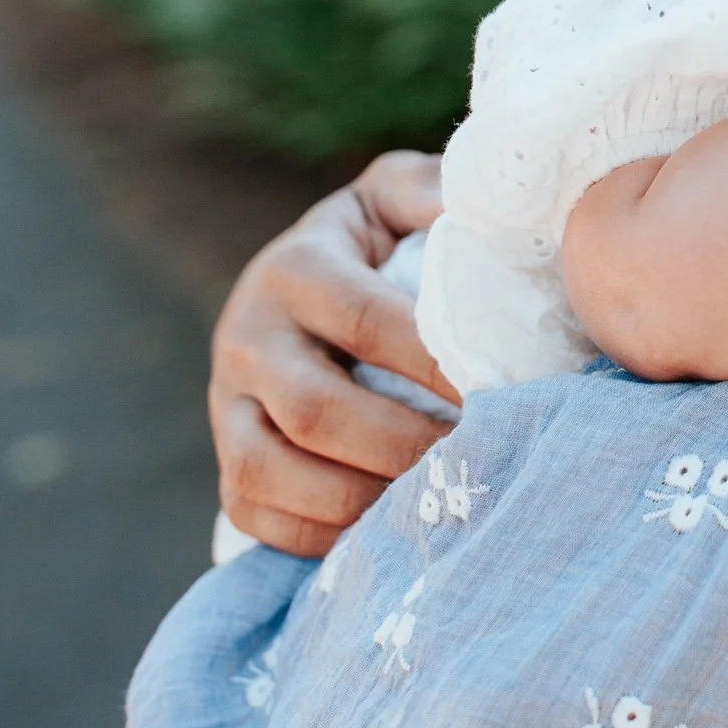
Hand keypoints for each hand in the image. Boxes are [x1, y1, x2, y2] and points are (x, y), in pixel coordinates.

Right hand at [209, 151, 460, 555]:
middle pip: (316, 411)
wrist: (299, 286)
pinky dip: (322, 537)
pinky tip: (389, 533)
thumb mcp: (395, 195)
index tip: (502, 391)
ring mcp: (225, 407)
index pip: (365, 322)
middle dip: (405, 445)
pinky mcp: (225, 462)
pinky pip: (257, 516)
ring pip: (272, 472)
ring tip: (437, 502)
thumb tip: (478, 203)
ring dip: (362, 500)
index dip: (432, 364)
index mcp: (294, 269)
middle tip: (482, 462)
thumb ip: (430, 190)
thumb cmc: (375, 242)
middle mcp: (246, 338)